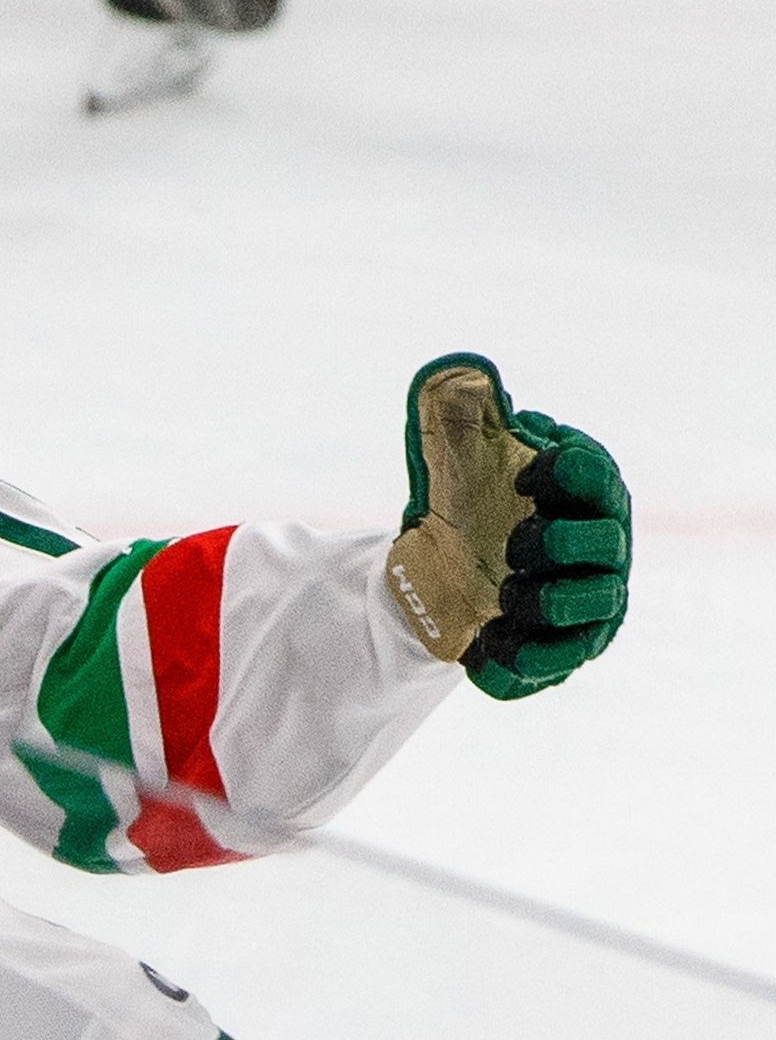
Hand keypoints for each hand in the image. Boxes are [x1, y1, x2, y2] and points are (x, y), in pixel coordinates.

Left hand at [385, 354, 630, 699]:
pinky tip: (481, 649)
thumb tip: (456, 373)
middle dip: (557, 542)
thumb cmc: (466, 500)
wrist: (435, 572)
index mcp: (582, 491)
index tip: (521, 471)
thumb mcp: (453, 452)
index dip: (568, 472)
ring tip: (504, 593)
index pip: (597, 477)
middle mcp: (599, 547)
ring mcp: (585, 604)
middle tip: (512, 543)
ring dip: (546, 601)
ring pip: (591, 609)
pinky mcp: (558, 653)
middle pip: (605, 545)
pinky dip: (517, 661)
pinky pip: (551, 666)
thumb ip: (455, 407)